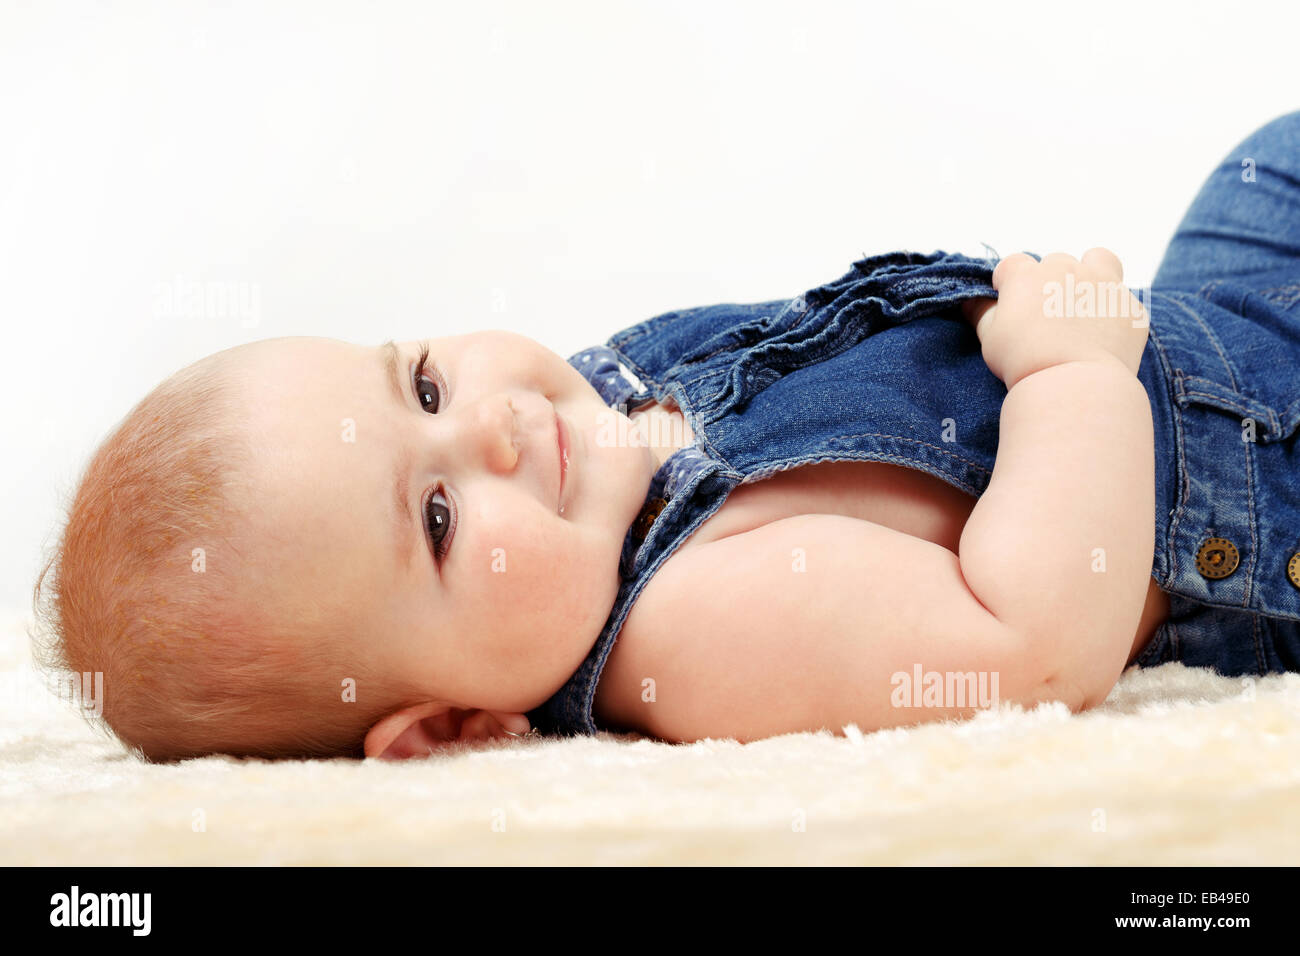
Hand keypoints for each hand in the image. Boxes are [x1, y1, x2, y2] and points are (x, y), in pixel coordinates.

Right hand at [960, 248, 1148, 388]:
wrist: (1075, 386)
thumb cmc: (1023, 362)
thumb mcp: (991, 338)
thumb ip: (981, 313)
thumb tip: (969, 301)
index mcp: (1027, 275)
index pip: (1013, 264)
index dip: (1008, 282)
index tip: (1008, 301)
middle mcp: (1067, 270)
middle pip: (1056, 261)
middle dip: (1050, 280)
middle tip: (1046, 314)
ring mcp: (1103, 285)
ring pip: (1098, 260)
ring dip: (1090, 273)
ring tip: (1083, 304)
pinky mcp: (1130, 308)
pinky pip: (1122, 300)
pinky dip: (1112, 313)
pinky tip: (1103, 337)